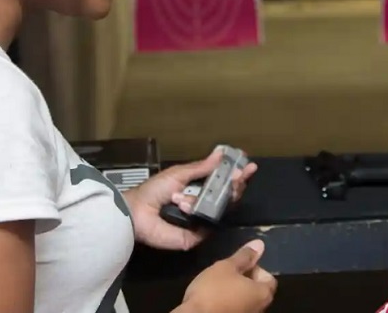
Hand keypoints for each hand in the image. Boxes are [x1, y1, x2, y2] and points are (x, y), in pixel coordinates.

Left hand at [124, 147, 257, 250]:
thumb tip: (221, 152)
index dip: (237, 175)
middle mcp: (203, 204)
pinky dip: (195, 210)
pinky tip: (182, 204)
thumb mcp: (179, 173)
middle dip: (235, 185)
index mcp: (199, 189)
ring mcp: (202, 221)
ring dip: (210, 197)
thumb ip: (202, 167)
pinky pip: (208, 223)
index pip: (224, 182)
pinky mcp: (197, 235)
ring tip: (190, 194)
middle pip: (229, 196)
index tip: (249, 166)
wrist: (138, 212)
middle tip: (240, 176)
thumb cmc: (155, 190)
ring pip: (222, 209)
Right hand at [179, 239, 276, 312]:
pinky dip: (230, 303)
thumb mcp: (227, 267)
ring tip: (219, 285)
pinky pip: (237, 308)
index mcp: (263, 294)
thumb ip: (244, 256)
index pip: (269, 278)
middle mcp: (260, 309)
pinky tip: (215, 298)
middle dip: (246, 279)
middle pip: (258, 290)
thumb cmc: (213, 291)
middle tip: (228, 273)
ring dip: (237, 292)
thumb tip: (260, 244)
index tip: (239, 264)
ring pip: (247, 301)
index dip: (256, 268)